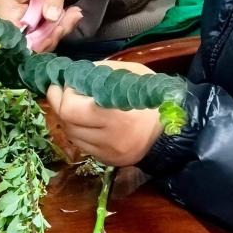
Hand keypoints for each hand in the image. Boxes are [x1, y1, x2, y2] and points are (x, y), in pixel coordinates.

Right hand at [0, 0, 82, 51]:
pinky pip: (32, 36)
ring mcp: (6, 21)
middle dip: (50, 36)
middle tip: (72, 18)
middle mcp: (0, 15)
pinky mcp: (15, 24)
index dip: (37, 39)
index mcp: (4, 1)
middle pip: (23, 41)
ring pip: (29, 42)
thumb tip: (52, 18)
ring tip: (72, 15)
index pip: (15, 33)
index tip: (59, 29)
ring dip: (53, 33)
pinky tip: (66, 19)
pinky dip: (50, 31)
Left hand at [46, 60, 163, 166]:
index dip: (64, 94)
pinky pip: (83, 146)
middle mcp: (109, 138)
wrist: (174, 131)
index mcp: (115, 114)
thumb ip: (102, 71)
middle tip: (59, 90)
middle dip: (58, 104)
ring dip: (67, 119)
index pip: (70, 109)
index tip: (68, 82)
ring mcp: (107, 153)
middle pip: (66, 123)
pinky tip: (86, 120)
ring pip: (71, 136)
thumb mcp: (132, 73)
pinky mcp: (108, 161)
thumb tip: (75, 73)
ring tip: (74, 104)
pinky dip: (79, 132)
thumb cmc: (152, 97)